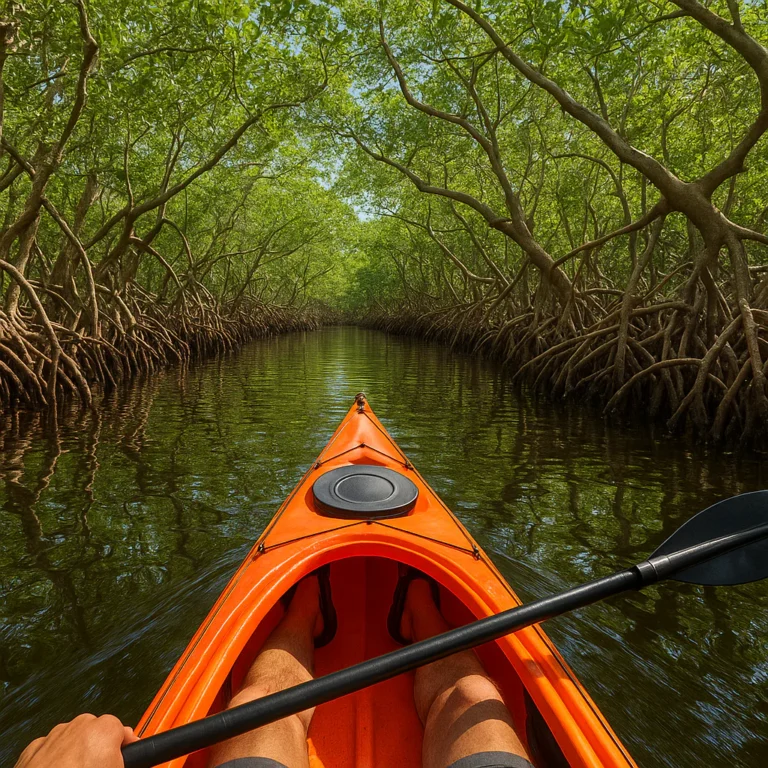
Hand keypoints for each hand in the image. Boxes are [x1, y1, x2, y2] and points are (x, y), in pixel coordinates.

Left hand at [14, 713, 137, 767]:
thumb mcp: (118, 767)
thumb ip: (129, 757)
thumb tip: (129, 759)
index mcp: (104, 729)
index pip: (123, 731)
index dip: (124, 750)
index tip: (124, 761)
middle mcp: (80, 726)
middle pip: (97, 732)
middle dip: (99, 749)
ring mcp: (54, 736)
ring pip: (73, 739)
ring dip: (76, 754)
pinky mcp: (33, 749)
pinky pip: (50, 749)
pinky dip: (54, 760)